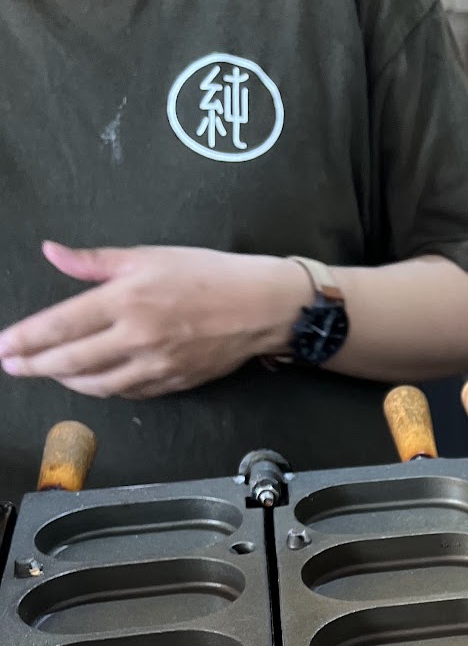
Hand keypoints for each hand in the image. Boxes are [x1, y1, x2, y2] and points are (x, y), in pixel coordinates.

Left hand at [0, 242, 308, 399]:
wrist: (263, 306)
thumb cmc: (211, 274)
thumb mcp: (151, 255)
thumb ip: (96, 260)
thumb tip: (52, 253)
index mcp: (127, 300)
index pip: (60, 326)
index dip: (24, 339)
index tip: (2, 346)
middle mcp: (137, 337)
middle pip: (69, 362)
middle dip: (33, 366)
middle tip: (11, 365)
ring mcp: (156, 365)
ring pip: (96, 385)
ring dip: (65, 381)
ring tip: (49, 372)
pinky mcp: (174, 382)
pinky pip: (128, 392)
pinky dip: (103, 388)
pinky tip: (94, 379)